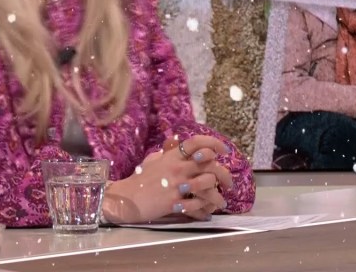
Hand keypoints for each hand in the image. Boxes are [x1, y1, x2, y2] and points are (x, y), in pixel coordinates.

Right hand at [101, 135, 233, 223]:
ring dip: (218, 194)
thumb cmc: (139, 179)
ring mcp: (176, 185)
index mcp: (173, 156)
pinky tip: (207, 212)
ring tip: (221, 201)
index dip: (214, 143)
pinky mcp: (174, 202)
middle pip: (210, 164)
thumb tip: (178, 146)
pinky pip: (197, 204)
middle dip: (224, 174)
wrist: (126, 199)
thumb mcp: (154, 160)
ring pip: (208, 183)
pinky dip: (205, 209)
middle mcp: (177, 167)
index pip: (197, 142)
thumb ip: (169, 154)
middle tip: (229, 183)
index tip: (225, 151)